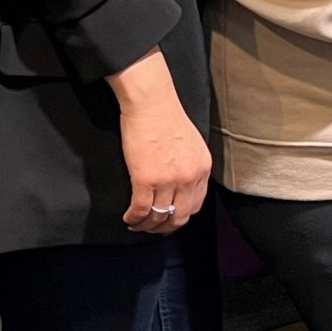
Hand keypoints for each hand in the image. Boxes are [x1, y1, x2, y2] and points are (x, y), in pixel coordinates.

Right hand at [107, 52, 210, 234]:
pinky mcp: (146, 179)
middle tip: (152, 227)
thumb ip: (191, 166)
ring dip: (147, 225)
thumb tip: (181, 185)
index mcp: (202, 168)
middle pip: (179, 216)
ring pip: (159, 216)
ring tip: (137, 224)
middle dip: (164, 227)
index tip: (169, 217)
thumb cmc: (167, 117)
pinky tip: (129, 218)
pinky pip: (141, 210)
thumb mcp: (192, 145)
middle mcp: (189, 177)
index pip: (196, 205)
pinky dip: (134, 218)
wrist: (151, 103)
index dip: (180, 216)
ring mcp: (169, 180)